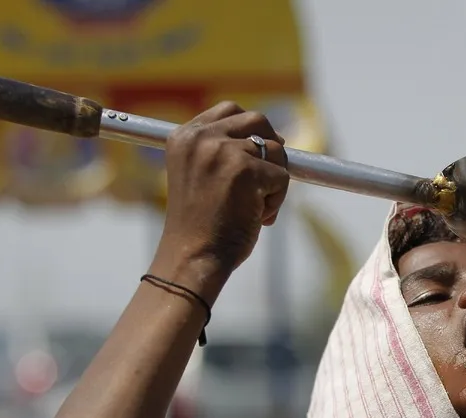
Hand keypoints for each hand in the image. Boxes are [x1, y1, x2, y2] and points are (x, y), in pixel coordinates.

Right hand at [152, 102, 288, 299]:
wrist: (193, 258)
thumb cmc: (200, 228)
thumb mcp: (202, 178)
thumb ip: (222, 154)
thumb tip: (274, 141)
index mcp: (183, 137)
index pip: (229, 111)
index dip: (251, 131)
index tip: (259, 153)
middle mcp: (200, 138)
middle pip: (257, 120)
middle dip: (272, 146)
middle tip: (269, 178)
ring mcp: (223, 151)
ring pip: (276, 149)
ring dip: (274, 180)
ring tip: (255, 209)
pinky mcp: (246, 170)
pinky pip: (282, 177)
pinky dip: (277, 200)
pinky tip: (258, 219)